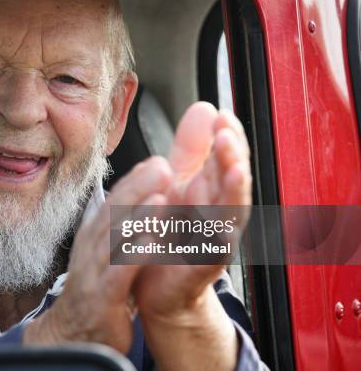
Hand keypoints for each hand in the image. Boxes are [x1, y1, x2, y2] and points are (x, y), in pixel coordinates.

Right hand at [24, 156, 172, 352]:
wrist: (74, 332)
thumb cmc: (96, 288)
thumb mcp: (104, 250)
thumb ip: (120, 223)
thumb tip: (141, 192)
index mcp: (95, 234)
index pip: (115, 201)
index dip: (136, 180)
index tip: (158, 162)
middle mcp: (92, 247)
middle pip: (113, 212)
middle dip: (138, 188)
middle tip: (163, 167)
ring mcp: (94, 271)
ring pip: (114, 238)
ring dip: (137, 217)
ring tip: (160, 198)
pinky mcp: (101, 297)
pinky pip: (118, 273)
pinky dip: (134, 256)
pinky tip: (151, 244)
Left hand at [132, 102, 251, 369]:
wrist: (158, 285)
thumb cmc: (172, 231)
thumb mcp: (179, 181)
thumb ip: (191, 148)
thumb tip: (205, 107)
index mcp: (209, 189)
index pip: (224, 158)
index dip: (226, 137)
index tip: (221, 115)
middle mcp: (216, 212)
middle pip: (230, 182)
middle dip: (231, 157)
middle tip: (226, 133)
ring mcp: (212, 240)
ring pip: (228, 214)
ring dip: (232, 192)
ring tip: (233, 169)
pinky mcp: (200, 267)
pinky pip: (210, 253)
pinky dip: (214, 240)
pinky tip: (218, 228)